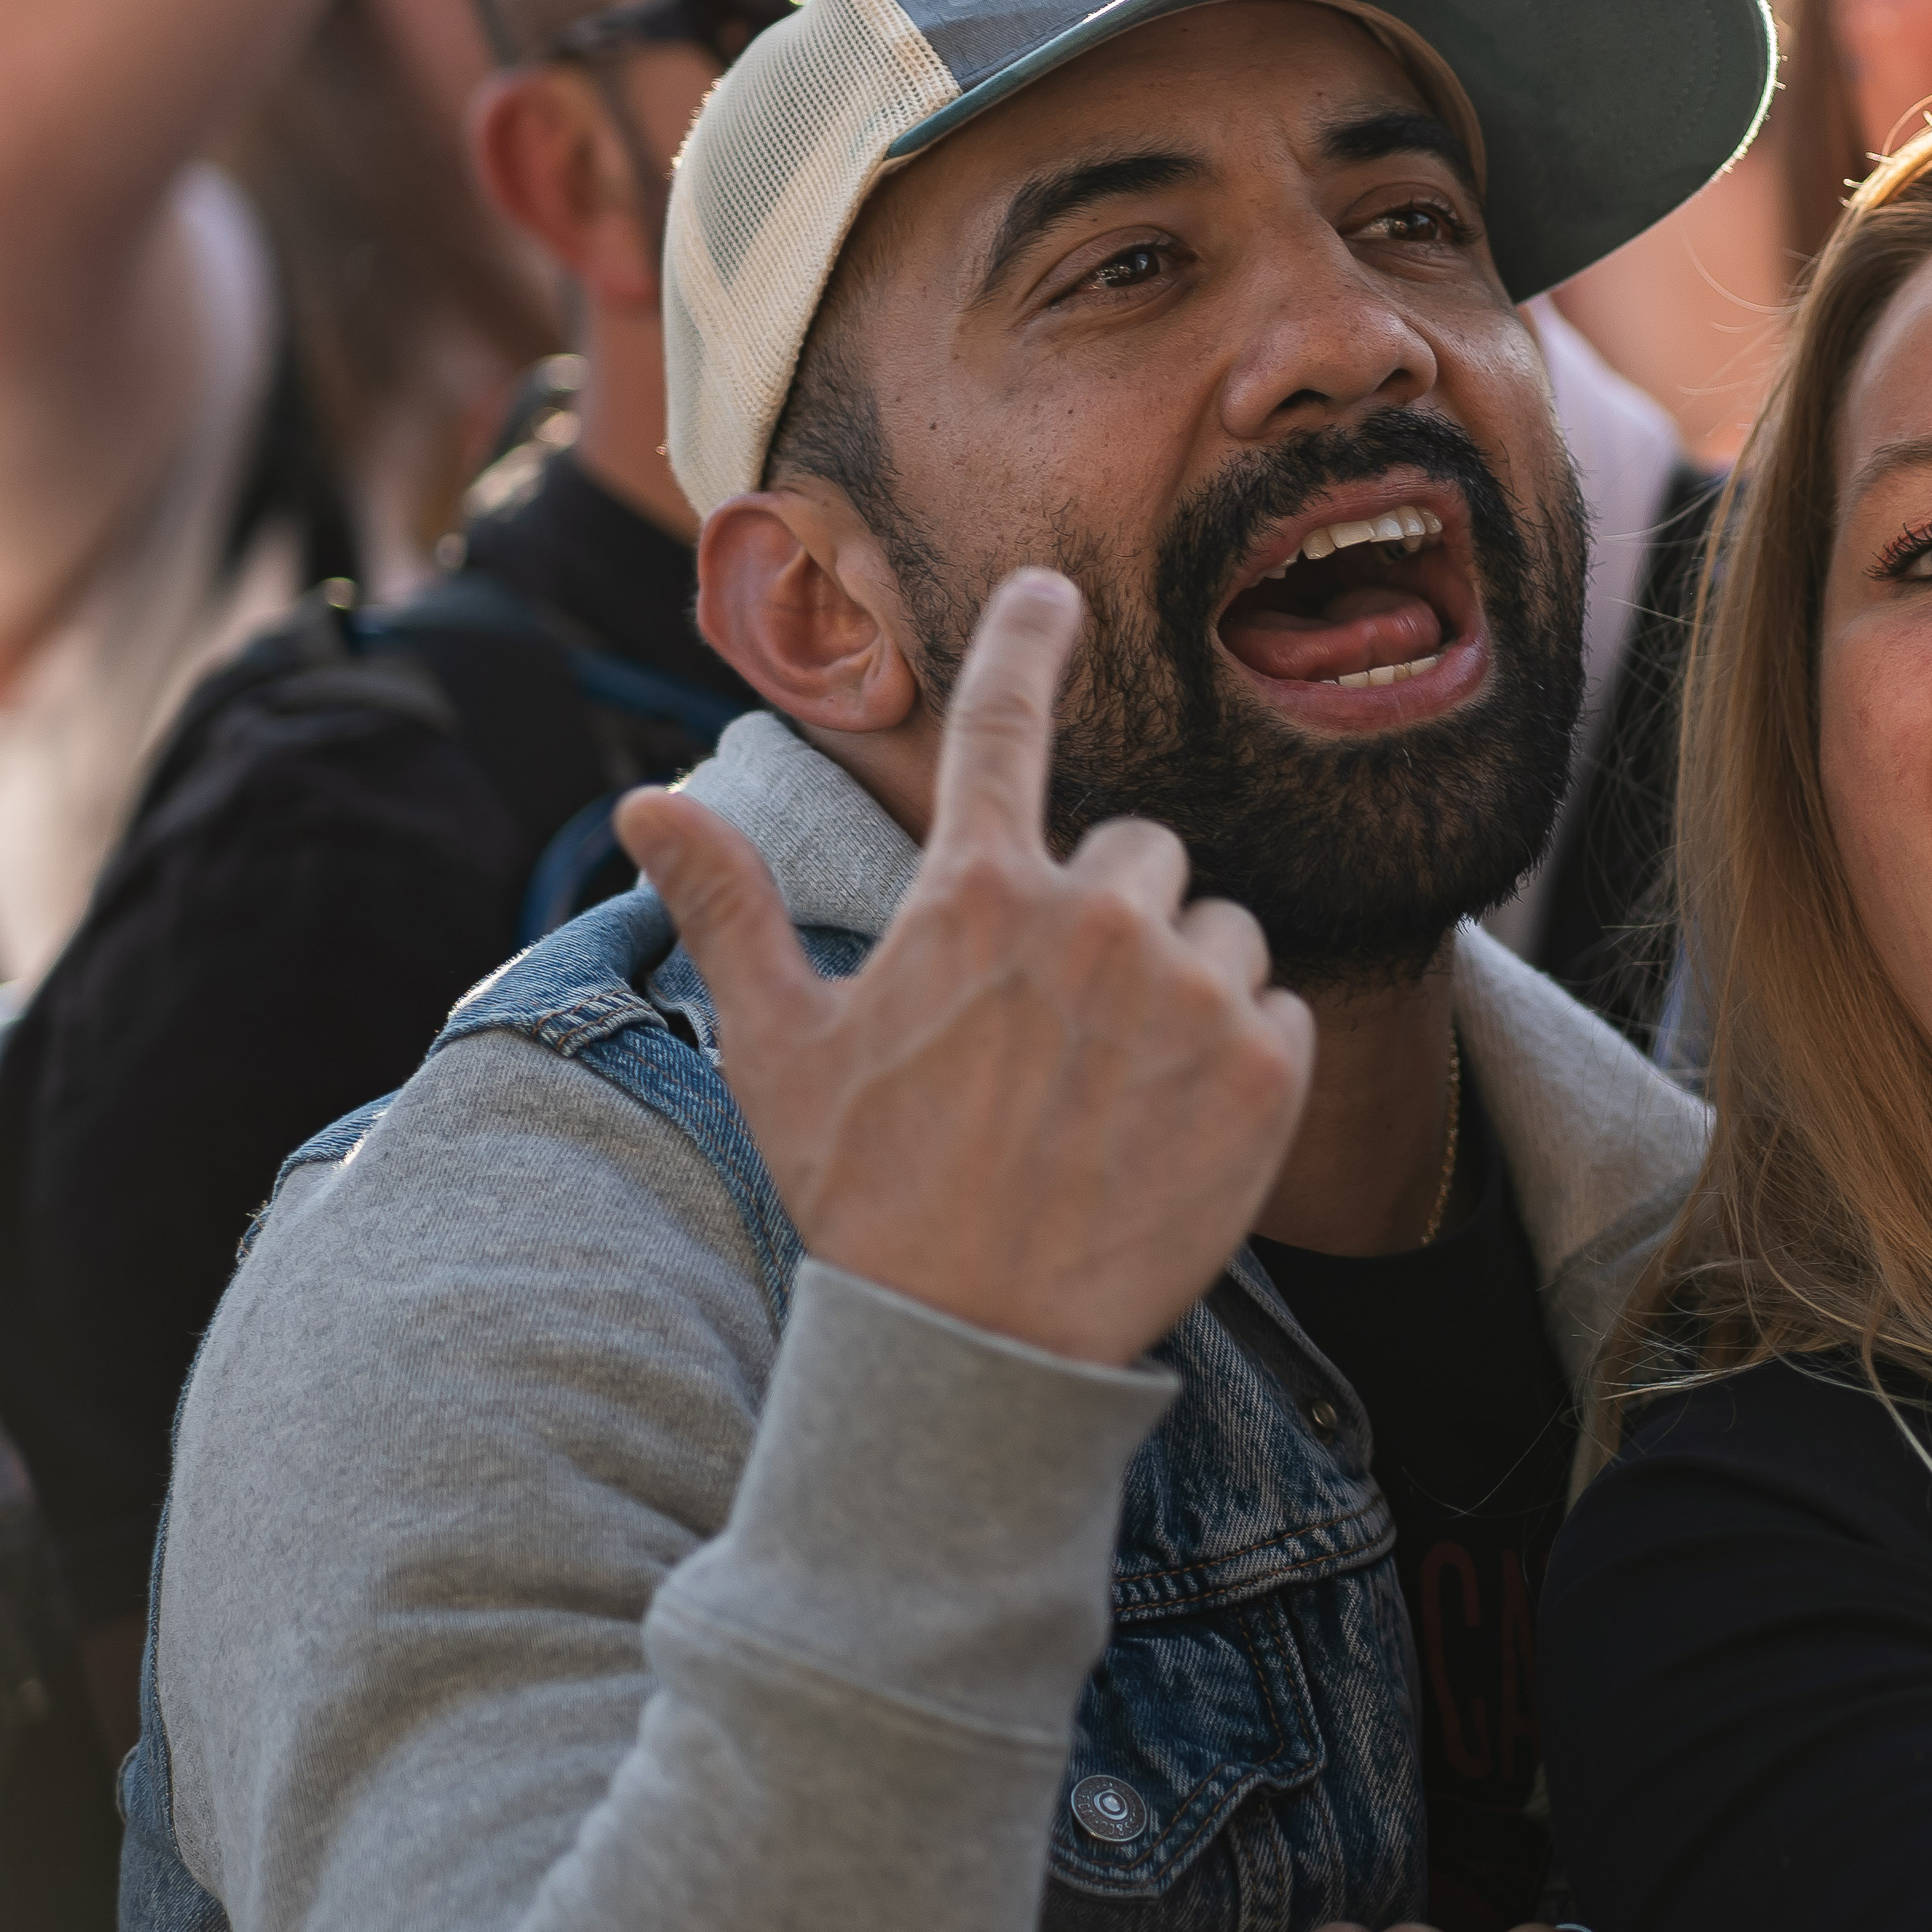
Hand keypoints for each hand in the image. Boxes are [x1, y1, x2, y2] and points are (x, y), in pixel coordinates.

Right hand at [616, 570, 1312, 1368]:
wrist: (976, 1341)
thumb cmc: (868, 1192)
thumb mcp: (779, 1049)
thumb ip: (731, 908)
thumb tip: (651, 799)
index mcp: (975, 897)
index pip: (1002, 726)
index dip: (1026, 644)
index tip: (1054, 590)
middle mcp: (1095, 920)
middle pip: (1140, 850)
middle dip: (1108, 916)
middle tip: (1051, 1033)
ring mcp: (1192, 992)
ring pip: (1220, 930)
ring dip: (1182, 987)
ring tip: (1109, 1090)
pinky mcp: (1270, 1068)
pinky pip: (1280, 1010)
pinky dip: (1243, 1059)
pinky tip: (1171, 1129)